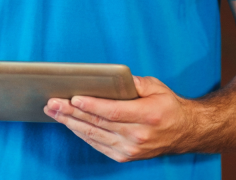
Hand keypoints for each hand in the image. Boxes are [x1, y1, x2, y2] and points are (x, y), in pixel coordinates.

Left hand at [44, 75, 198, 161]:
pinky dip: (80, 133)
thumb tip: (112, 78)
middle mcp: (138, 135)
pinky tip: (68, 123)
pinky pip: (96, 144)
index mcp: (148, 116)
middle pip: (98, 124)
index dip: (91, 106)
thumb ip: (134, 83)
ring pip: (93, 135)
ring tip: (53, 111)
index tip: (73, 98)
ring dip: (70, 122)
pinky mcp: (124, 156)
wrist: (183, 132)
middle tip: (52, 102)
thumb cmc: (168, 107)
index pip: (114, 112)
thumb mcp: (157, 87)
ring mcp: (130, 149)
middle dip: (71, 112)